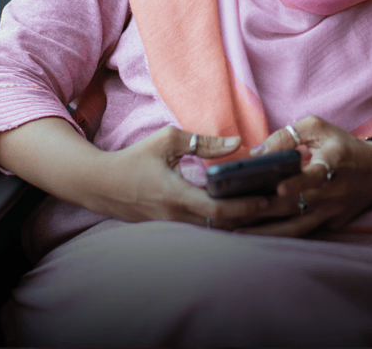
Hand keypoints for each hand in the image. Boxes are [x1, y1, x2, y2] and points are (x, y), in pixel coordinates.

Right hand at [87, 126, 271, 228]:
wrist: (99, 184)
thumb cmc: (133, 158)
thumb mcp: (167, 141)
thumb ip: (204, 142)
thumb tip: (237, 142)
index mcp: (176, 195)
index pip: (218, 210)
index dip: (245, 206)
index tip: (266, 198)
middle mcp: (176, 216)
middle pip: (222, 225)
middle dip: (248, 216)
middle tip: (273, 204)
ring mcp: (171, 226)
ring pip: (212, 230)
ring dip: (236, 220)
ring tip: (259, 206)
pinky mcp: (168, 227)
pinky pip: (201, 228)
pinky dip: (220, 222)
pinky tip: (234, 210)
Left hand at [235, 116, 371, 236]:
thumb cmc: (342, 145)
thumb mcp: (318, 127)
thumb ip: (287, 135)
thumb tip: (257, 153)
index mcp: (333, 162)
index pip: (316, 175)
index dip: (299, 182)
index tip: (279, 188)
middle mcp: (334, 191)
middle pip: (296, 205)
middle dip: (264, 210)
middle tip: (234, 211)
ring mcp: (332, 211)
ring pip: (296, 226)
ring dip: (267, 230)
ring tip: (238, 229)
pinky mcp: (332, 224)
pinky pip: (303, 231)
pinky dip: (280, 234)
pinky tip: (257, 235)